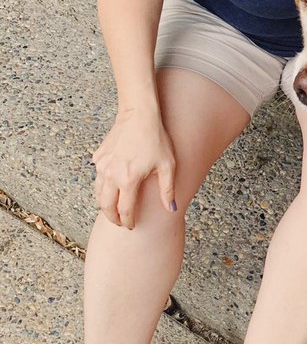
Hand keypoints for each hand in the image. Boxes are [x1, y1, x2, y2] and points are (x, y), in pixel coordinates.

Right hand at [91, 107, 175, 229]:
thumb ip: (168, 189)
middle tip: (119, 223)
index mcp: (128, 180)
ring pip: (98, 193)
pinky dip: (102, 187)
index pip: (125, 210)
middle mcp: (111, 175)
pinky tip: (111, 187)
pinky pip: (97, 177)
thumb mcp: (167, 165)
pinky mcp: (98, 157)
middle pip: (106, 206)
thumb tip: (171, 208)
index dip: (128, 221)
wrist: (139, 116)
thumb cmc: (156, 139)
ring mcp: (102, 166)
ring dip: (104, 204)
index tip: (131, 226)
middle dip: (112, 218)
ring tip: (113, 209)